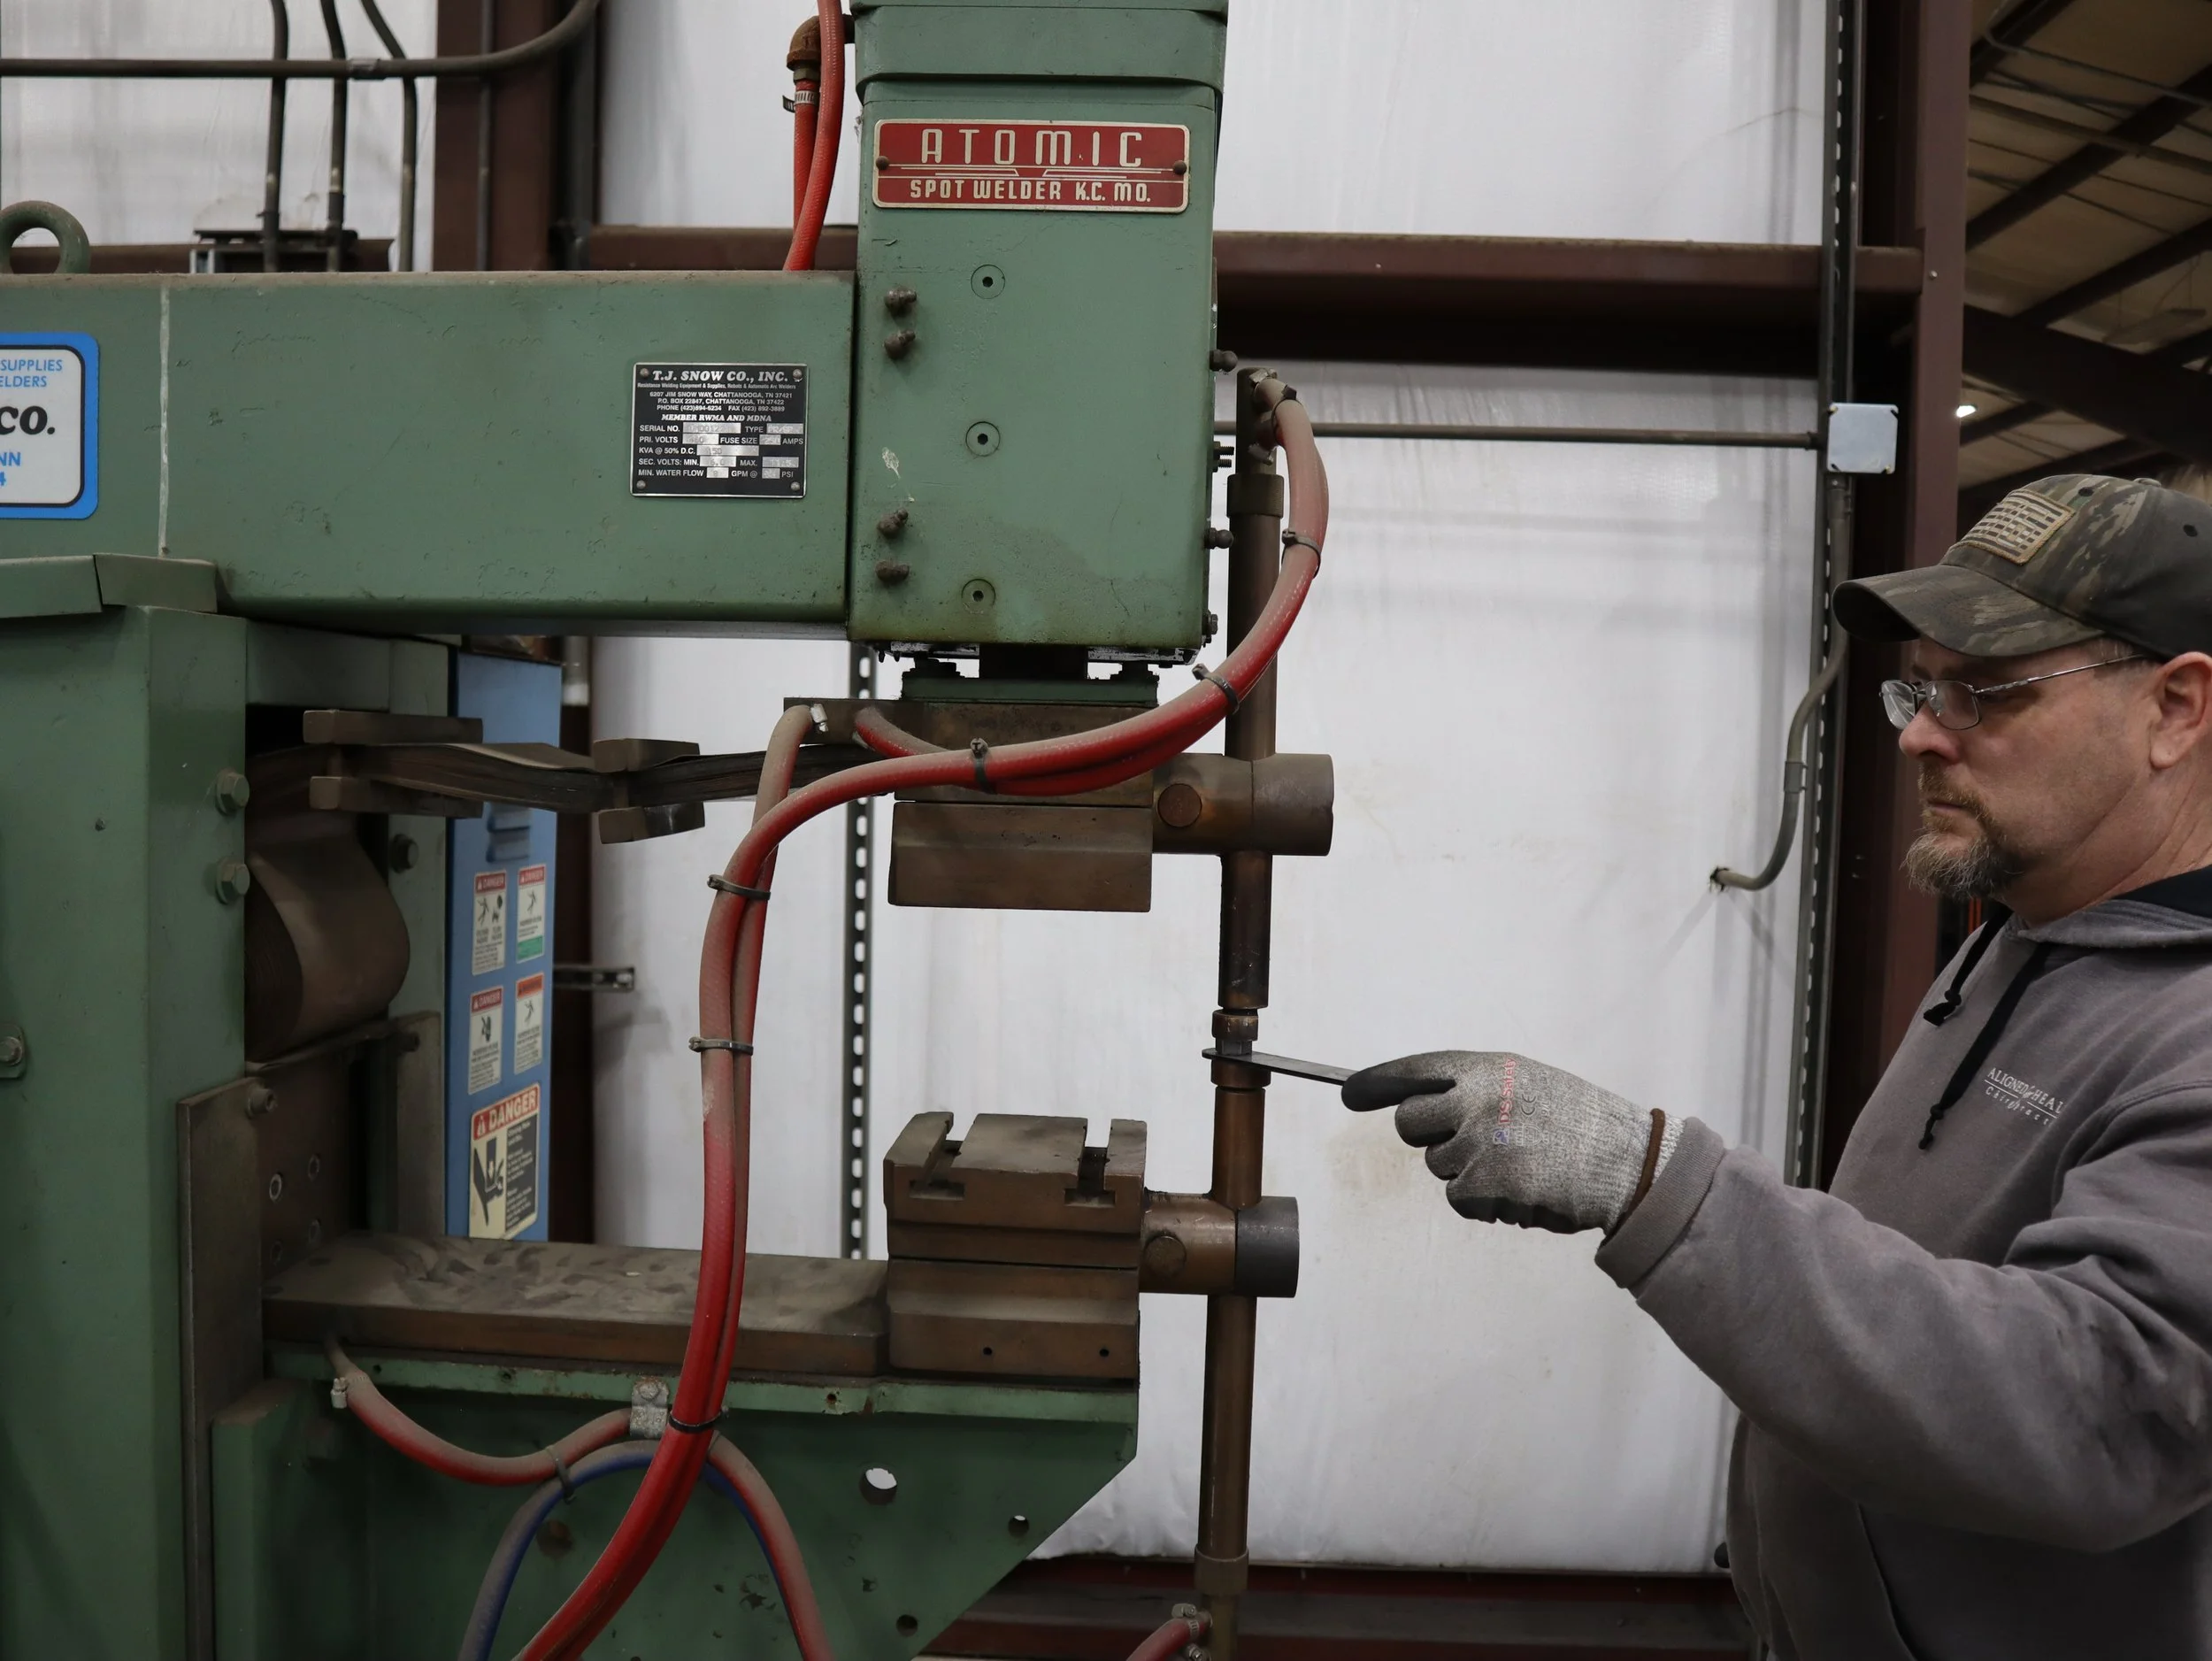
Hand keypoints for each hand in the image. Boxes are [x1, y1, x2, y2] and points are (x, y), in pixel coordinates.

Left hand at [1342, 1051, 1675, 1233]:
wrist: (1627, 1161)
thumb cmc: (1578, 1123)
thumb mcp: (1526, 1083)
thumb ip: (1475, 1089)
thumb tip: (1417, 1104)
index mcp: (1487, 1068)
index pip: (1414, 1070)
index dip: (1375, 1082)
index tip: (1348, 1093)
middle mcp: (1476, 1099)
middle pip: (1408, 1125)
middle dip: (1427, 1138)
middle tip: (1467, 1145)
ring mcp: (1479, 1142)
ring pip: (1437, 1166)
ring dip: (1468, 1173)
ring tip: (1519, 1166)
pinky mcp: (1487, 1184)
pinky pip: (1459, 1199)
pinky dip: (1485, 1203)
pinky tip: (1523, 1190)